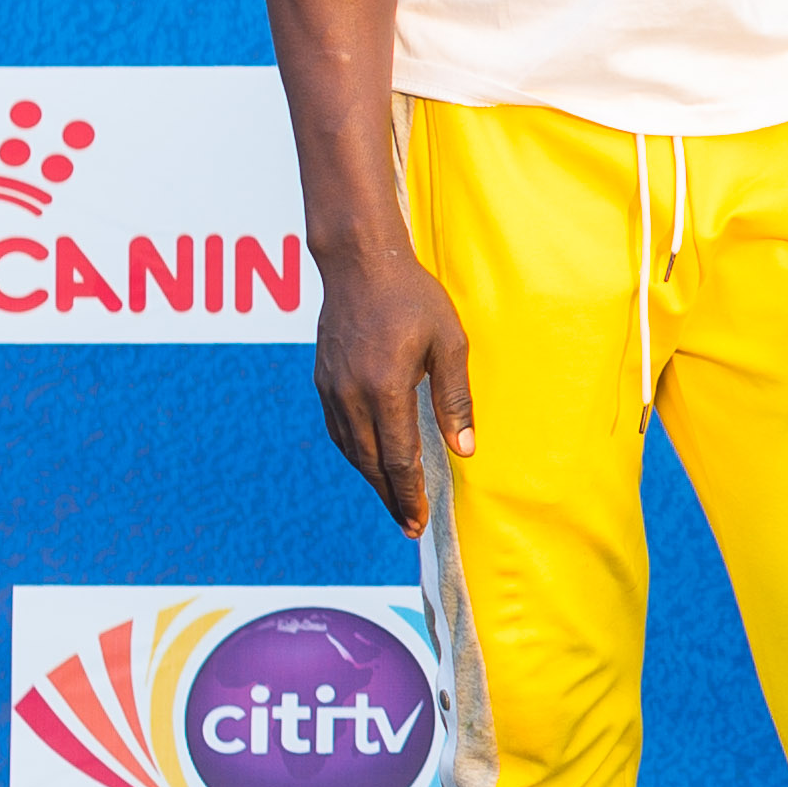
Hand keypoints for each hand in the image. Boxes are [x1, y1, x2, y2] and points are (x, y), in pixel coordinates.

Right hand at [308, 240, 473, 531]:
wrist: (359, 261)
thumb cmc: (411, 297)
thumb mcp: (449, 343)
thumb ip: (455, 399)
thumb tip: (465, 449)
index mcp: (386, 388)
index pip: (397, 457)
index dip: (409, 493)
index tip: (419, 520)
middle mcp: (352, 394)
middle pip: (370, 462)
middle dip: (390, 497)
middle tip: (408, 525)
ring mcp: (332, 387)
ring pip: (350, 449)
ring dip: (371, 478)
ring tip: (392, 500)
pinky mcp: (322, 378)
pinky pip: (337, 428)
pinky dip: (353, 452)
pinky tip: (368, 460)